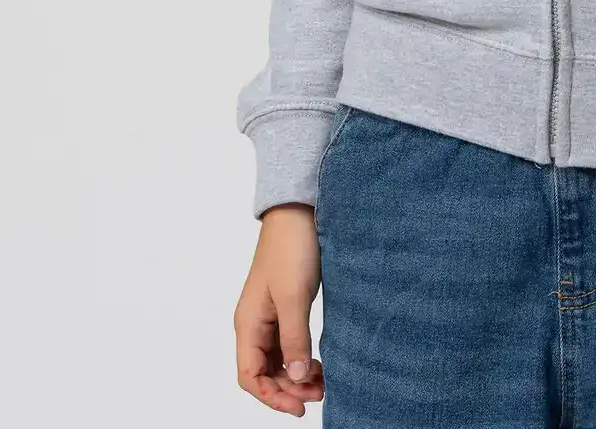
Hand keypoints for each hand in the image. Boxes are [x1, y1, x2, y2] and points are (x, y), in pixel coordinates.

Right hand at [234, 204, 325, 415]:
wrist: (299, 213)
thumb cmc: (291, 249)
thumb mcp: (294, 296)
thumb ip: (294, 338)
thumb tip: (294, 378)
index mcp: (248, 324)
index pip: (250, 377)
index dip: (272, 397)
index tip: (299, 407)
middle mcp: (254, 325)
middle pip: (263, 373)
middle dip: (288, 389)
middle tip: (319, 395)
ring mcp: (268, 317)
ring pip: (276, 361)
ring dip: (295, 377)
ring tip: (322, 383)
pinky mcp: (284, 308)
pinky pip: (287, 345)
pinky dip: (300, 359)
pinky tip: (318, 363)